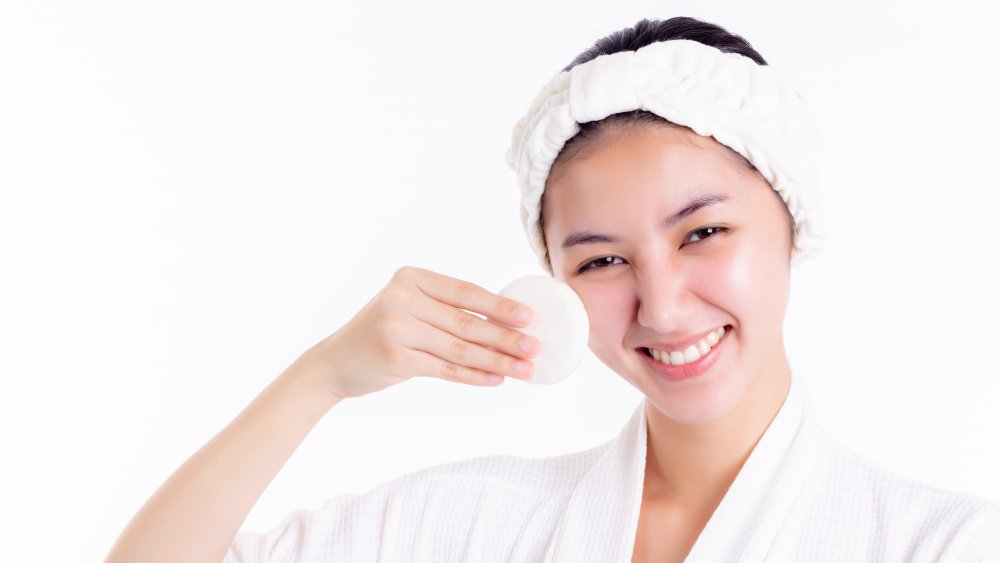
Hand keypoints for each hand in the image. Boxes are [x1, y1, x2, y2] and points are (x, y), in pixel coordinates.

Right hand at [299, 266, 540, 398]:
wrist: (335, 362)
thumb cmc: (382, 333)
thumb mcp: (407, 308)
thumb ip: (446, 310)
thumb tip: (506, 322)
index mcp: (410, 278)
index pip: (465, 292)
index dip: (500, 306)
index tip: (529, 317)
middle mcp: (402, 299)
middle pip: (467, 322)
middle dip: (506, 337)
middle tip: (536, 347)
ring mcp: (396, 328)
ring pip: (460, 348)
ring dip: (497, 361)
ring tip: (525, 369)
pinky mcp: (395, 358)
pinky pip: (445, 369)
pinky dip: (473, 376)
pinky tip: (496, 380)